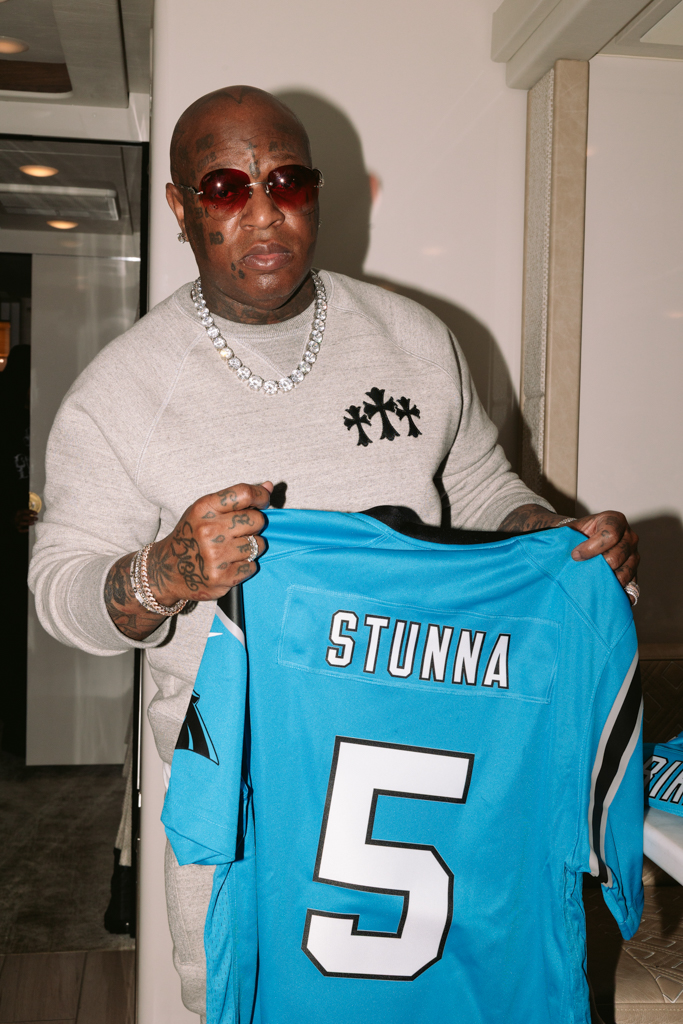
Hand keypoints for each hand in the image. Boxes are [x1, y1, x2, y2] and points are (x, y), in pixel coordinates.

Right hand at [14, 508, 38, 532]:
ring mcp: (16, 523)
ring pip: (21, 523)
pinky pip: (20, 530)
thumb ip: (28, 512)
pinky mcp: (17, 528)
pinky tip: (28, 529)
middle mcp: (17, 517)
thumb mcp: (23, 512)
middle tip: (36, 518)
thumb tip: (36, 514)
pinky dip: (24, 530)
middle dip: (30, 518)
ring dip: (28, 523)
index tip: (36, 513)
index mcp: (18, 512)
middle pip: (23, 517)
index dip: (30, 512)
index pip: (24, 511)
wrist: (12, 519)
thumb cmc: (20, 515)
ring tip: (33, 523)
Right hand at [104, 481, 271, 639]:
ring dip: (252, 547)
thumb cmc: (191, 536)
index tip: (264, 501)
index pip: (244, 493)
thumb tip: (270, 486)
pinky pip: (252, 566)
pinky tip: (230, 564)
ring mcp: (215, 556)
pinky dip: (246, 566)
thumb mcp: (205, 512)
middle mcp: (209, 531)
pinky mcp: (222, 578)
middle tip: (242, 531)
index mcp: (204, 509)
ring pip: (258, 545)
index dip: (261, 496)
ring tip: (234, 549)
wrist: (166, 570)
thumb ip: (236, 499)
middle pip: (257, 520)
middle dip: (255, 525)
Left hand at [499, 504, 638, 590]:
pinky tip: (606, 597)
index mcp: (615, 520)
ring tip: (590, 581)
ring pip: (626, 573)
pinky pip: (631, 588)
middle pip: (619, 555)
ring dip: (607, 580)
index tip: (575, 555)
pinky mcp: (633, 575)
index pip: (611, 534)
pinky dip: (618, 594)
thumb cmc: (571, 537)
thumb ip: (560, 535)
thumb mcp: (566, 532)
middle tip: (580, 568)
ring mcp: (634, 556)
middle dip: (598, 564)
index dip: (592, 547)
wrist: (578, 545)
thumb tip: (536, 545)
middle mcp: (629, 537)